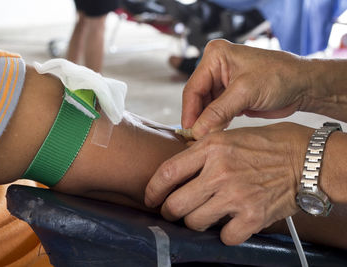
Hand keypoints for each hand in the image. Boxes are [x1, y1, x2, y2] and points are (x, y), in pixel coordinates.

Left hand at [145, 122, 312, 244]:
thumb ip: (201, 154)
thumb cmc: (266, 145)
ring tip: (206, 214)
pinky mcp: (253, 216)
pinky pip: (225, 236)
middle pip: (176, 205)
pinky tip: (231, 222)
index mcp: (211, 148)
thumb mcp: (228, 137)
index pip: (167, 173)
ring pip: (195, 222)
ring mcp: (236, 195)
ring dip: (197, 221)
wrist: (304, 159)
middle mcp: (220, 172)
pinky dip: (225, 233)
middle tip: (174, 212)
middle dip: (170, 212)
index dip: (153, 190)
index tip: (150, 198)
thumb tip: (177, 174)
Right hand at [182, 40, 310, 138]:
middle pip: (197, 99)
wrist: (304, 86)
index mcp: (215, 57)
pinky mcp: (230, 97)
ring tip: (206, 139)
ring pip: (205, 109)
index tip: (189, 132)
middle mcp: (216, 68)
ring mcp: (222, 84)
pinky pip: (215, 113)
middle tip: (196, 140)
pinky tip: (216, 134)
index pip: (193, 88)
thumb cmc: (281, 76)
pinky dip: (215, 124)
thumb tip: (197, 131)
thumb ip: (219, 112)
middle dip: (198, 120)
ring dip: (206, 124)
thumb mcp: (246, 92)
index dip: (189, 112)